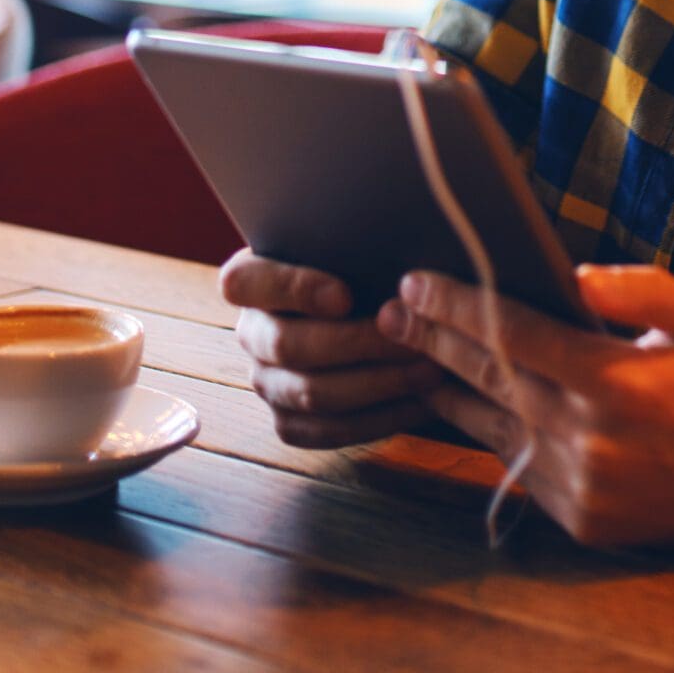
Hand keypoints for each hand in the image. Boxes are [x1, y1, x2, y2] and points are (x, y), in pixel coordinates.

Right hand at [220, 252, 445, 448]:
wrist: (369, 313)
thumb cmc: (362, 266)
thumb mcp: (351, 246)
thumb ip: (356, 243)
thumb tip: (396, 251)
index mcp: (249, 281)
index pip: (243, 282)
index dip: (291, 289)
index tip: (346, 294)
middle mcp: (251, 334)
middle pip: (287, 345)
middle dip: (357, 342)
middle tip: (413, 333)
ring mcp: (267, 382)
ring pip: (312, 393)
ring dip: (379, 382)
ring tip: (430, 368)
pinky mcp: (290, 422)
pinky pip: (330, 429)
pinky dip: (381, 417)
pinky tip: (423, 400)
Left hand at [378, 263, 673, 550]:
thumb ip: (642, 289)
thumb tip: (577, 277)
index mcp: (616, 380)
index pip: (513, 333)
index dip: (458, 306)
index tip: (417, 282)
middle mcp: (588, 436)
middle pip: (489, 376)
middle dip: (433, 340)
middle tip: (390, 313)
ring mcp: (579, 483)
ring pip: (492, 425)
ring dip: (446, 389)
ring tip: (410, 357)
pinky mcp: (578, 517)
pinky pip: (518, 466)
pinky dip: (488, 432)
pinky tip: (464, 405)